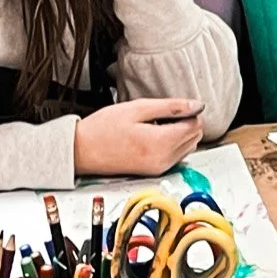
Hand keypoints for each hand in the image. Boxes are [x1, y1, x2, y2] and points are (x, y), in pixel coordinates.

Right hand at [72, 99, 204, 177]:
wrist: (80, 151)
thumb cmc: (102, 129)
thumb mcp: (137, 108)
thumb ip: (171, 106)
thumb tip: (197, 105)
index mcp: (160, 143)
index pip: (195, 125)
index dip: (188, 112)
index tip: (172, 107)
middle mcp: (163, 159)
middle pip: (194, 137)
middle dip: (185, 122)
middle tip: (161, 115)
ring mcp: (159, 168)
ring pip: (188, 147)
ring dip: (179, 134)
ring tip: (155, 125)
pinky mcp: (154, 172)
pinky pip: (176, 156)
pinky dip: (172, 144)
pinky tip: (153, 136)